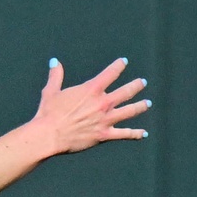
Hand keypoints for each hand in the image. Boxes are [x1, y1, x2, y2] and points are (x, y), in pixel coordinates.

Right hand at [24, 58, 148, 155]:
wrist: (49, 135)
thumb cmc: (48, 113)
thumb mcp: (51, 91)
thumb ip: (56, 76)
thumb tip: (54, 61)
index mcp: (91, 90)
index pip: (110, 73)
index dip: (118, 66)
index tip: (124, 62)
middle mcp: (102, 103)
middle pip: (126, 92)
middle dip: (136, 86)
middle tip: (142, 82)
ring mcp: (105, 120)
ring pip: (129, 111)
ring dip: (140, 106)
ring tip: (147, 103)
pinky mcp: (104, 135)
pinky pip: (124, 134)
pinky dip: (135, 134)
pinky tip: (143, 133)